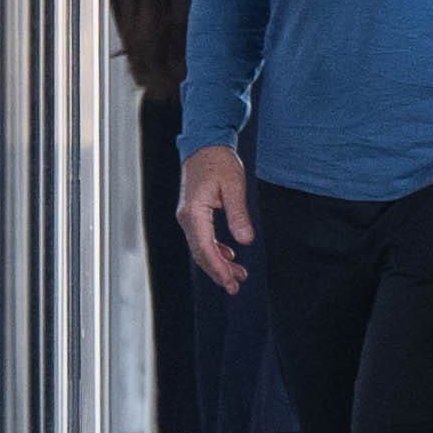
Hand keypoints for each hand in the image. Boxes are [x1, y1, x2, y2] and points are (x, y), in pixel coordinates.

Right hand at [176, 140, 254, 292]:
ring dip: (218, 263)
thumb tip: (246, 240)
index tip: (230, 281)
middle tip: (236, 286)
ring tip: (237, 275)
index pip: (204, 247)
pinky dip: (215, 251)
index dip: (217, 267)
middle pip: (201, 253)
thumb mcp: (235, 185)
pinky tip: (229, 256)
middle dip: (218, 271)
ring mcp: (188, 217)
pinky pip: (202, 239)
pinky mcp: (194, 215)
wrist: (205, 146)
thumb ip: (239, 214)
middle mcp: (187, 218)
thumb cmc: (219, 162)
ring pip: (201, 248)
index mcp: (194, 212)